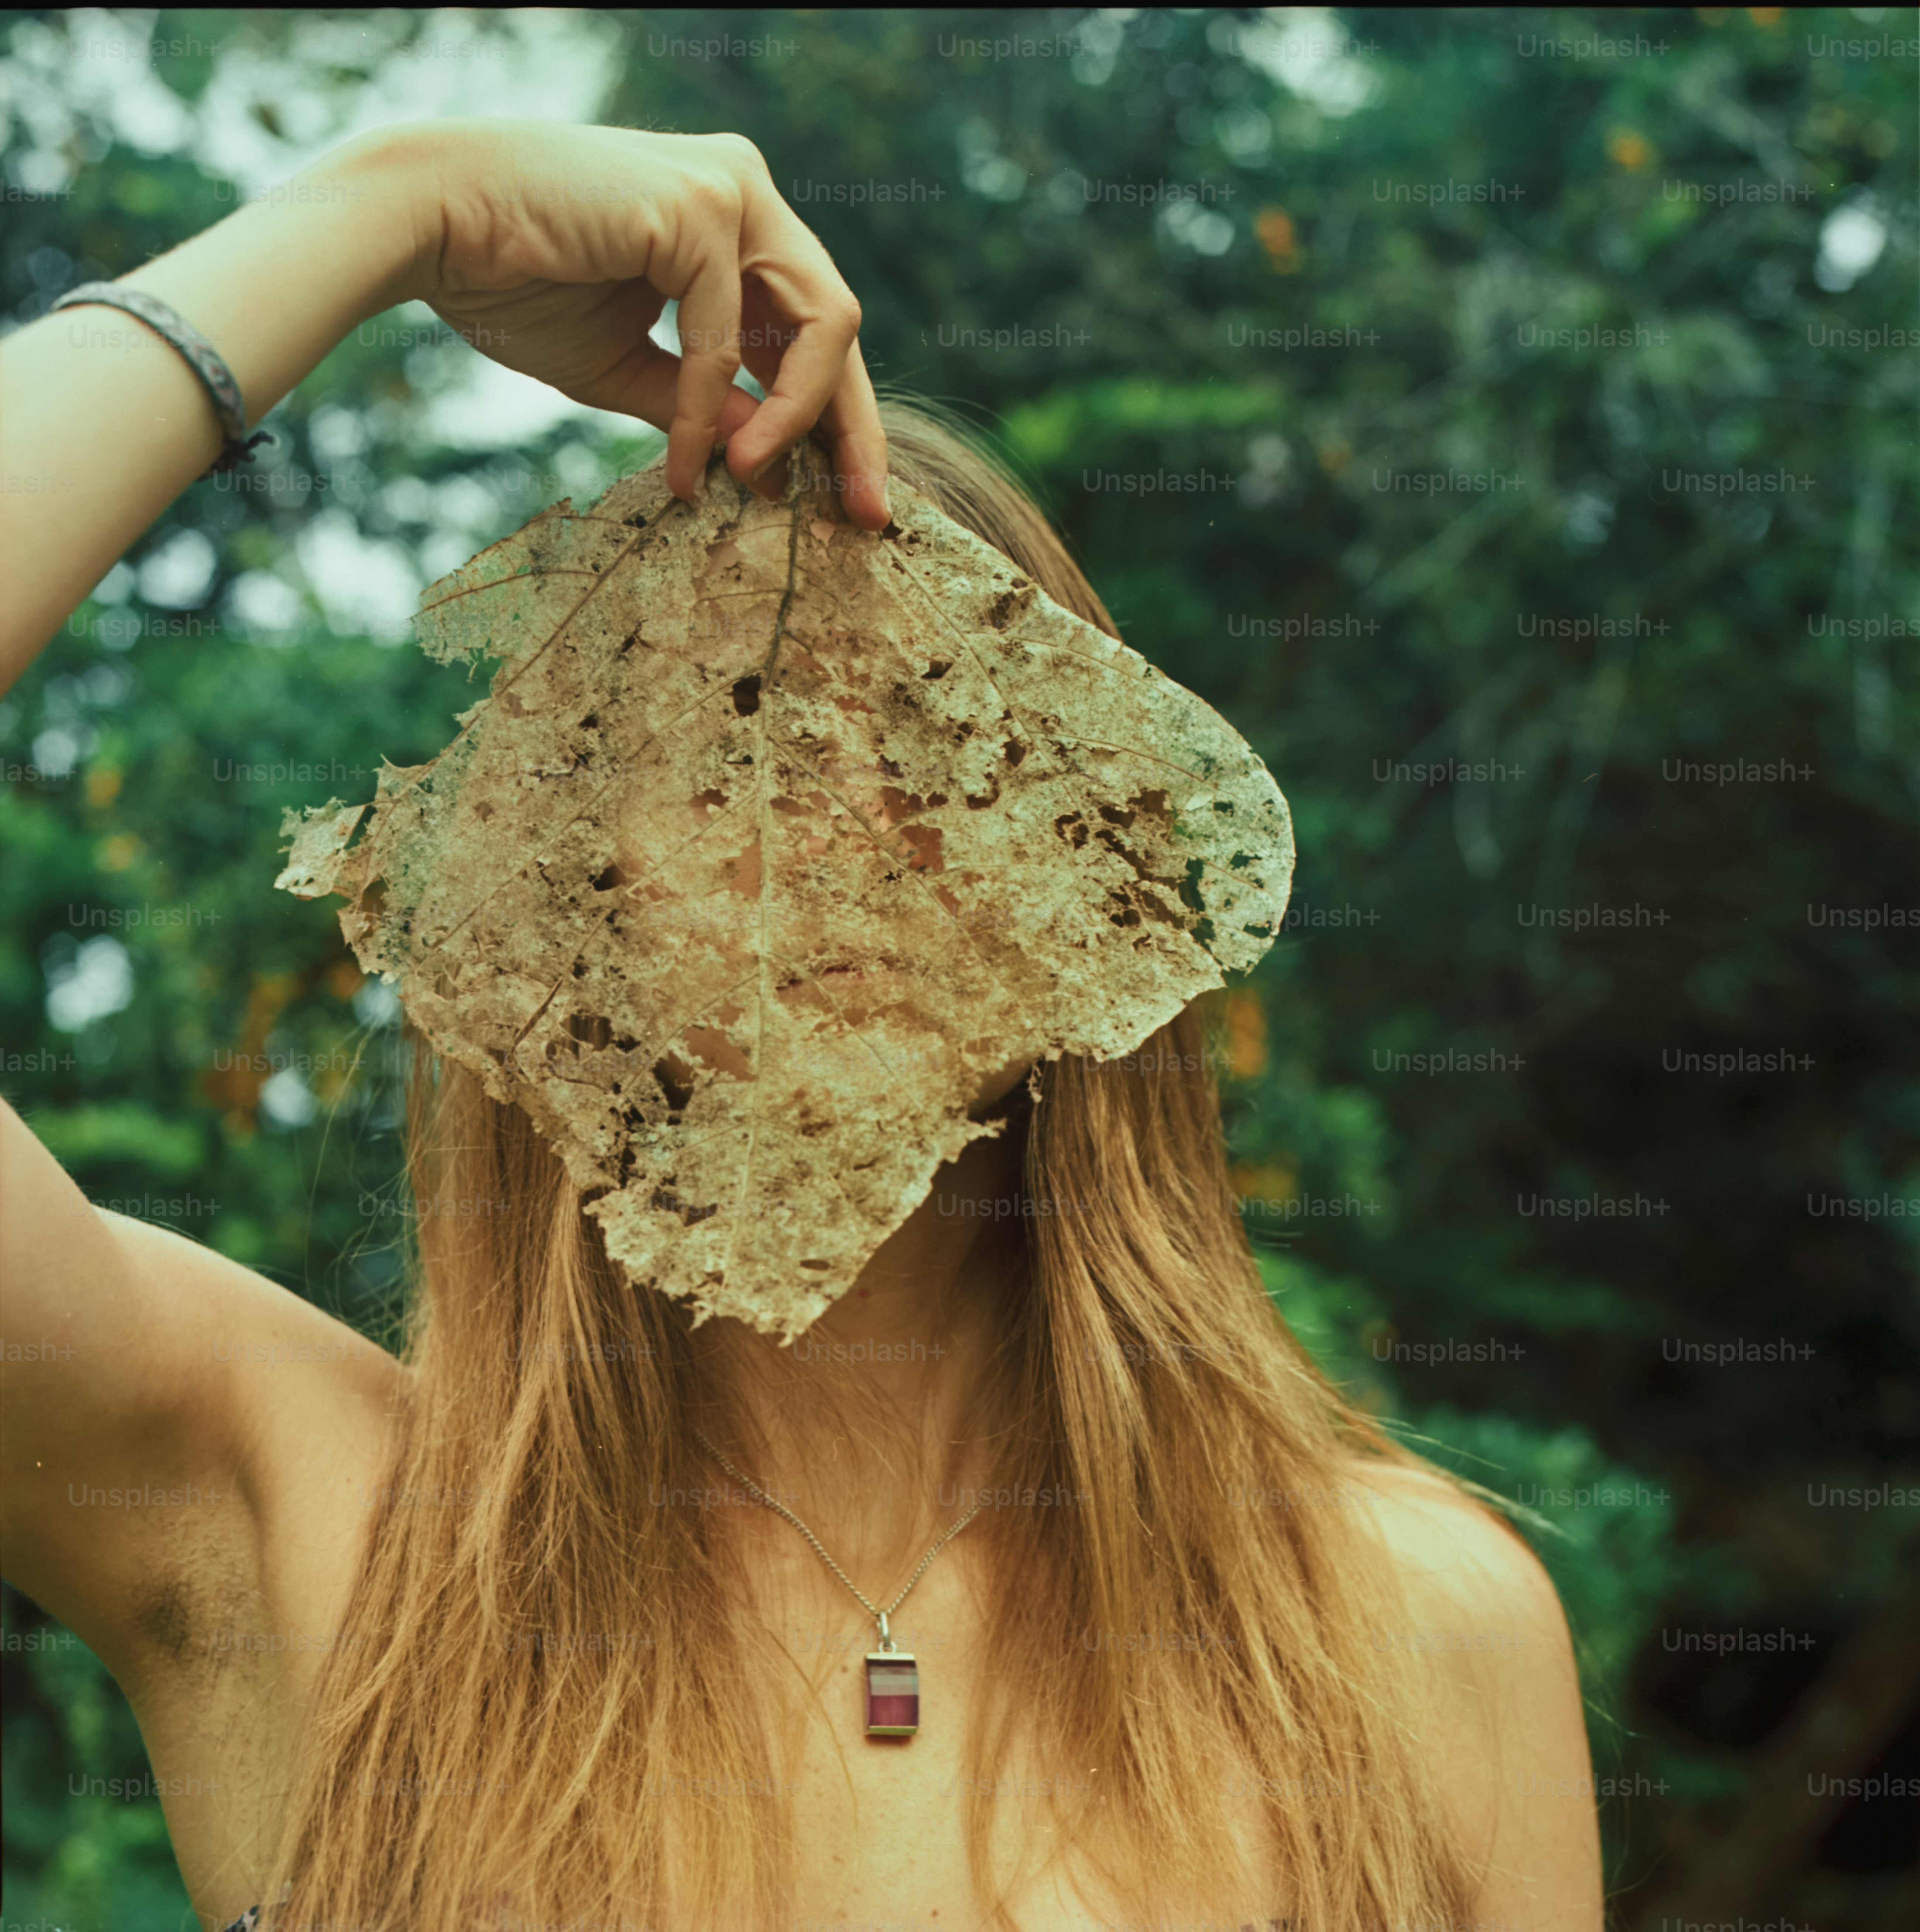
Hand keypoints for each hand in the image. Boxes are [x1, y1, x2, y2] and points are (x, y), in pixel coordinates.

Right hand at [377, 120, 886, 525]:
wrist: (429, 227)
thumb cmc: (518, 286)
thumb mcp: (631, 371)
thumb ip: (705, 409)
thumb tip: (769, 465)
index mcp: (734, 228)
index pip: (813, 331)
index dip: (840, 419)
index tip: (857, 501)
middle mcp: (745, 195)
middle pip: (837, 328)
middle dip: (854, 429)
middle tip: (866, 515)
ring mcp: (729, 190)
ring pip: (815, 325)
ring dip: (795, 420)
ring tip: (755, 487)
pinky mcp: (697, 205)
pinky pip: (728, 338)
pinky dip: (710, 410)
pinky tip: (689, 464)